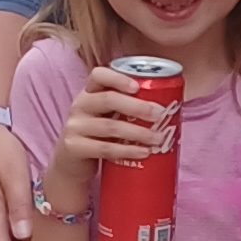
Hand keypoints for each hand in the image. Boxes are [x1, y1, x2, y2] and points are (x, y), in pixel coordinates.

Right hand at [55, 65, 171, 178]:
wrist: (71, 165)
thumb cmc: (97, 136)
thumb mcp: (105, 116)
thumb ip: (125, 108)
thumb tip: (169, 107)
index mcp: (89, 93)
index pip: (98, 75)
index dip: (118, 78)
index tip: (138, 86)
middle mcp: (79, 106)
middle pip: (108, 99)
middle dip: (137, 106)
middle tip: (160, 114)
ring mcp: (75, 127)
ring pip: (110, 126)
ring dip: (138, 132)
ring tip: (158, 138)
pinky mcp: (74, 147)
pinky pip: (105, 148)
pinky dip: (127, 150)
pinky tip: (143, 152)